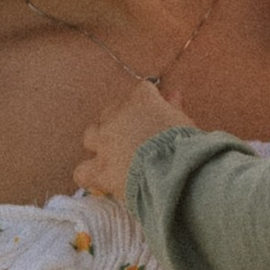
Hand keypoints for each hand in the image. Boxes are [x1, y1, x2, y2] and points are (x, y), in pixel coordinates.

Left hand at [76, 78, 181, 202]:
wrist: (174, 173)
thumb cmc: (185, 146)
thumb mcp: (183, 122)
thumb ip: (174, 107)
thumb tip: (175, 93)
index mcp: (142, 100)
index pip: (142, 92)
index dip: (148, 104)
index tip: (156, 114)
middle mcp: (117, 116)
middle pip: (111, 111)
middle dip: (120, 121)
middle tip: (135, 136)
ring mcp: (105, 143)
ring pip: (91, 135)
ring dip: (100, 142)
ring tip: (113, 154)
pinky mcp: (100, 169)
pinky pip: (83, 171)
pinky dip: (89, 174)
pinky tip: (99, 178)